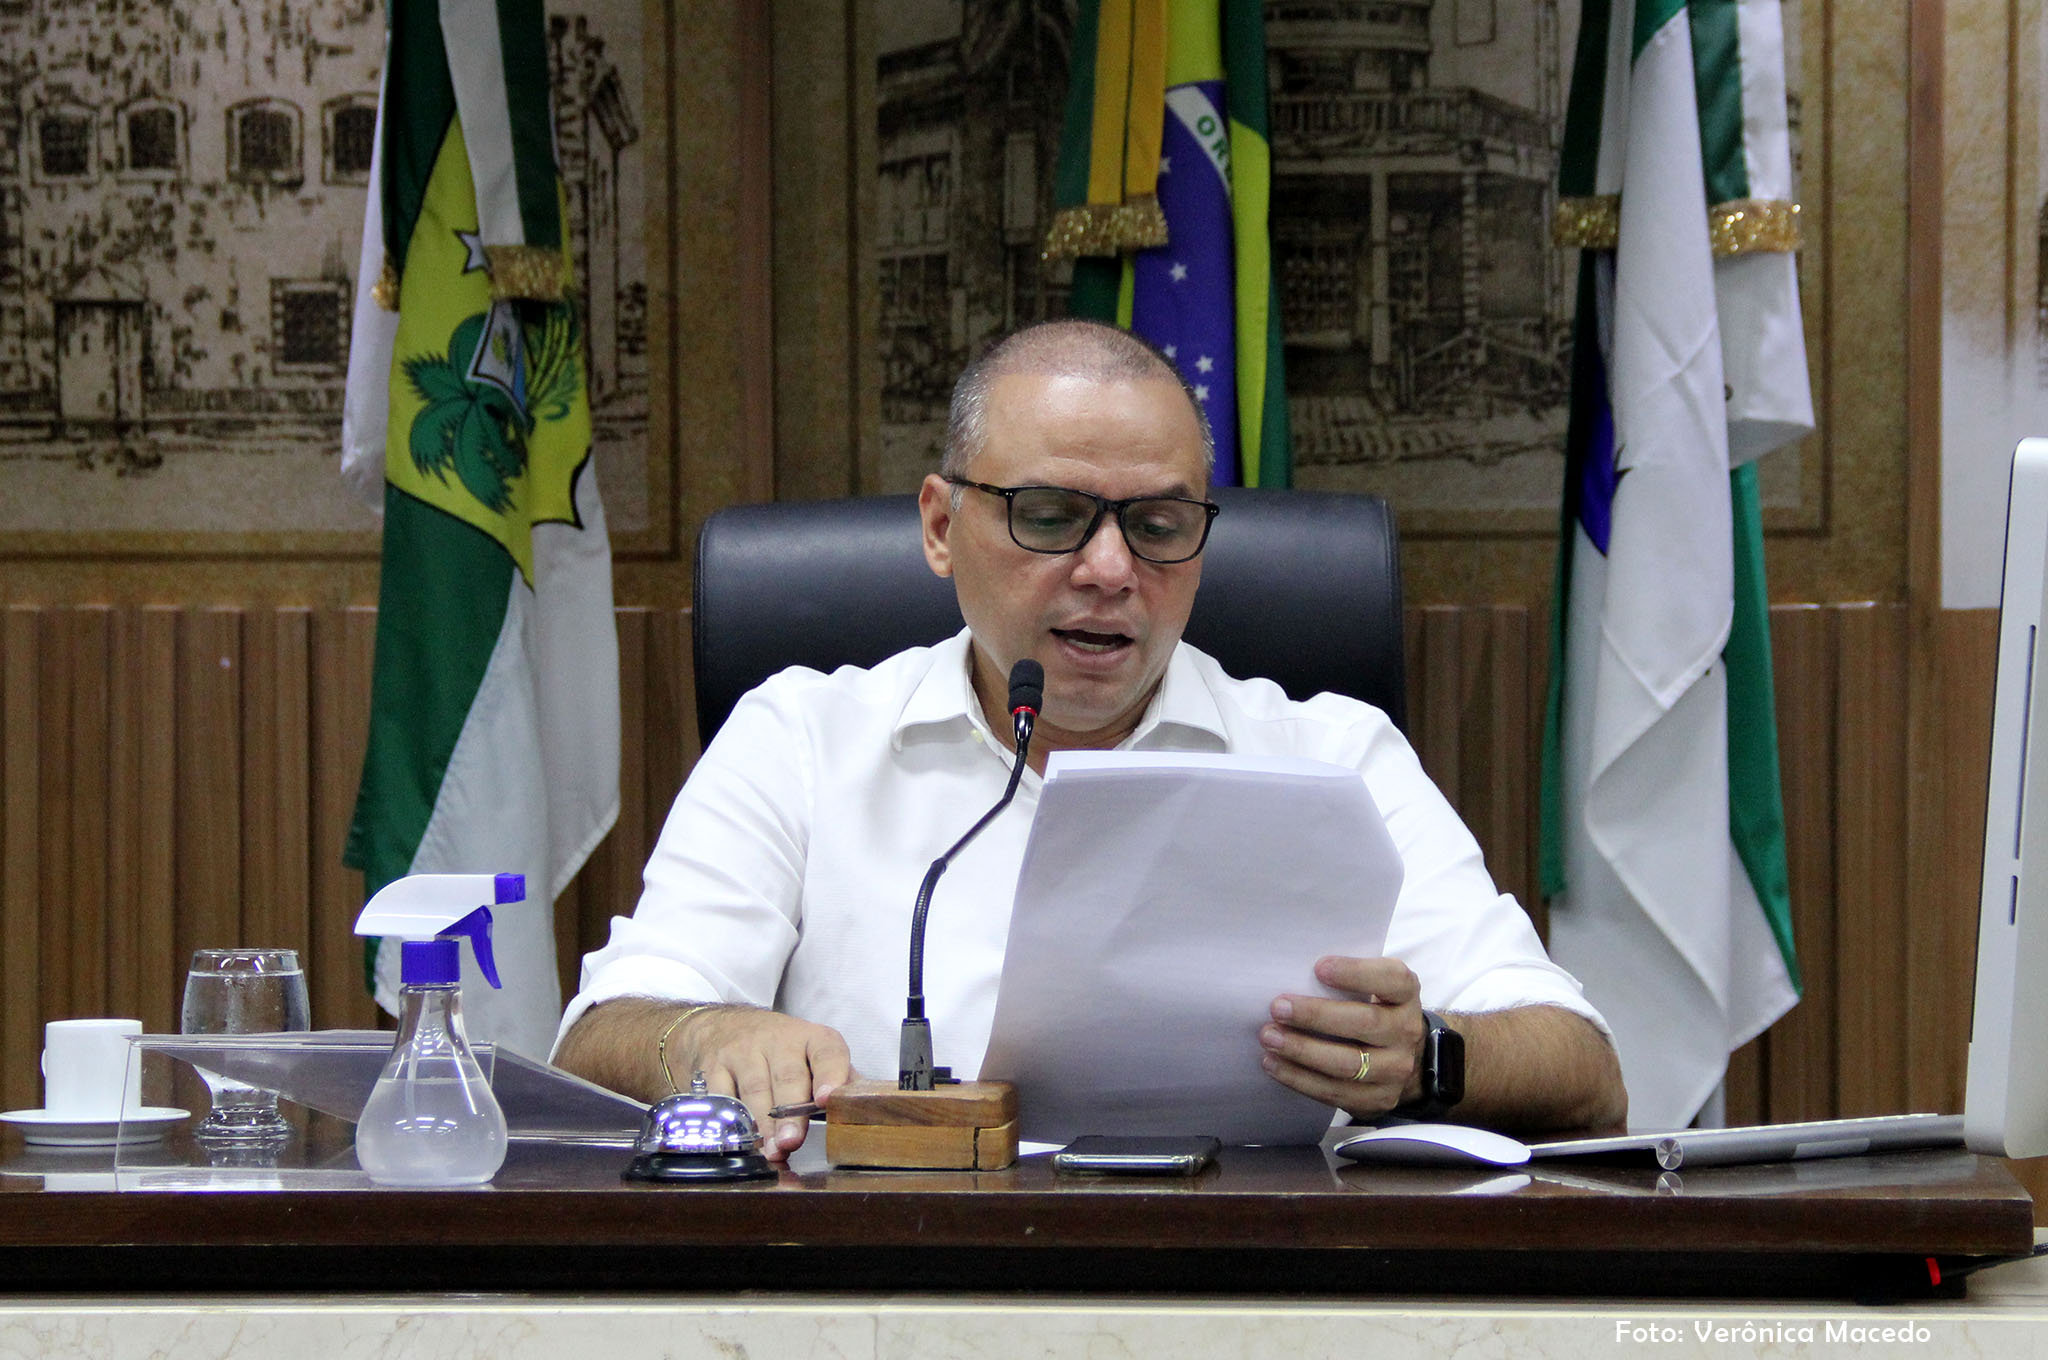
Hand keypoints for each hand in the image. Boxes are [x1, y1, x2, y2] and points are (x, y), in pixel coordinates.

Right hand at [678, 1005, 854, 1160]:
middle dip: (790, 1113)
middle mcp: (779, 1040)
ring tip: (772, 1150)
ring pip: (755, 1089)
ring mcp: (744, 1051)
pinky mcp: (715, 1066)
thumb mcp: (812, 1055)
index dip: (830, 1074)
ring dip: (763, 1124)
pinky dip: (730, 1118)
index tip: (827, 1099)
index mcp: (812, 1039)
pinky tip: (740, 1137)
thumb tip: (866, 1106)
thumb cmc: (780, 1051)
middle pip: (788, 1076)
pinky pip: (722, 1094)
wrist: (724, 1027)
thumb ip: (839, 1079)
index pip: (827, 1052)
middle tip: (792, 1141)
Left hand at [1259, 956, 1426, 1120]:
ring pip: (1348, 1063)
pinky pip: (1336, 1092)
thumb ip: (1345, 977)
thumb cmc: (1370, 1007)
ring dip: (1302, 1051)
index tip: (1318, 968)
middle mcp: (1407, 1030)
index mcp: (1405, 993)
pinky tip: (1274, 1064)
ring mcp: (1397, 1068)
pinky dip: (1300, 1079)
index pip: (1390, 979)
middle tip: (1278, 1008)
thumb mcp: (1370, 985)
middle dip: (1316, 1016)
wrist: (1399, 1055)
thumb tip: (1291, 972)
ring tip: (1270, 1039)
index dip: (1356, 973)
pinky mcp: (1380, 1098)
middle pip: (1364, 1023)